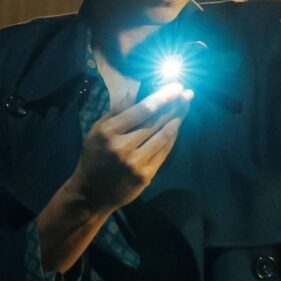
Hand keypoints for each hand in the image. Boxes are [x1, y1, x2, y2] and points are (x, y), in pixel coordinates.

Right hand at [69, 82, 193, 212]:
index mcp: (109, 132)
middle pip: (155, 122)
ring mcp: (136, 163)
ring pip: (163, 136)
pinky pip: (164, 152)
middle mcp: (123, 147)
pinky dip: (172, 137)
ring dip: (177, 120)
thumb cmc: (94, 157)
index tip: (176, 86)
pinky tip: (177, 126)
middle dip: (175, 106)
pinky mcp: (146, 176)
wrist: (91, 194)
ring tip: (186, 106)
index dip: (162, 97)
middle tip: (188, 93)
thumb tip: (134, 91)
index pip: (142, 110)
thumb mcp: (97, 131)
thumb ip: (116, 111)